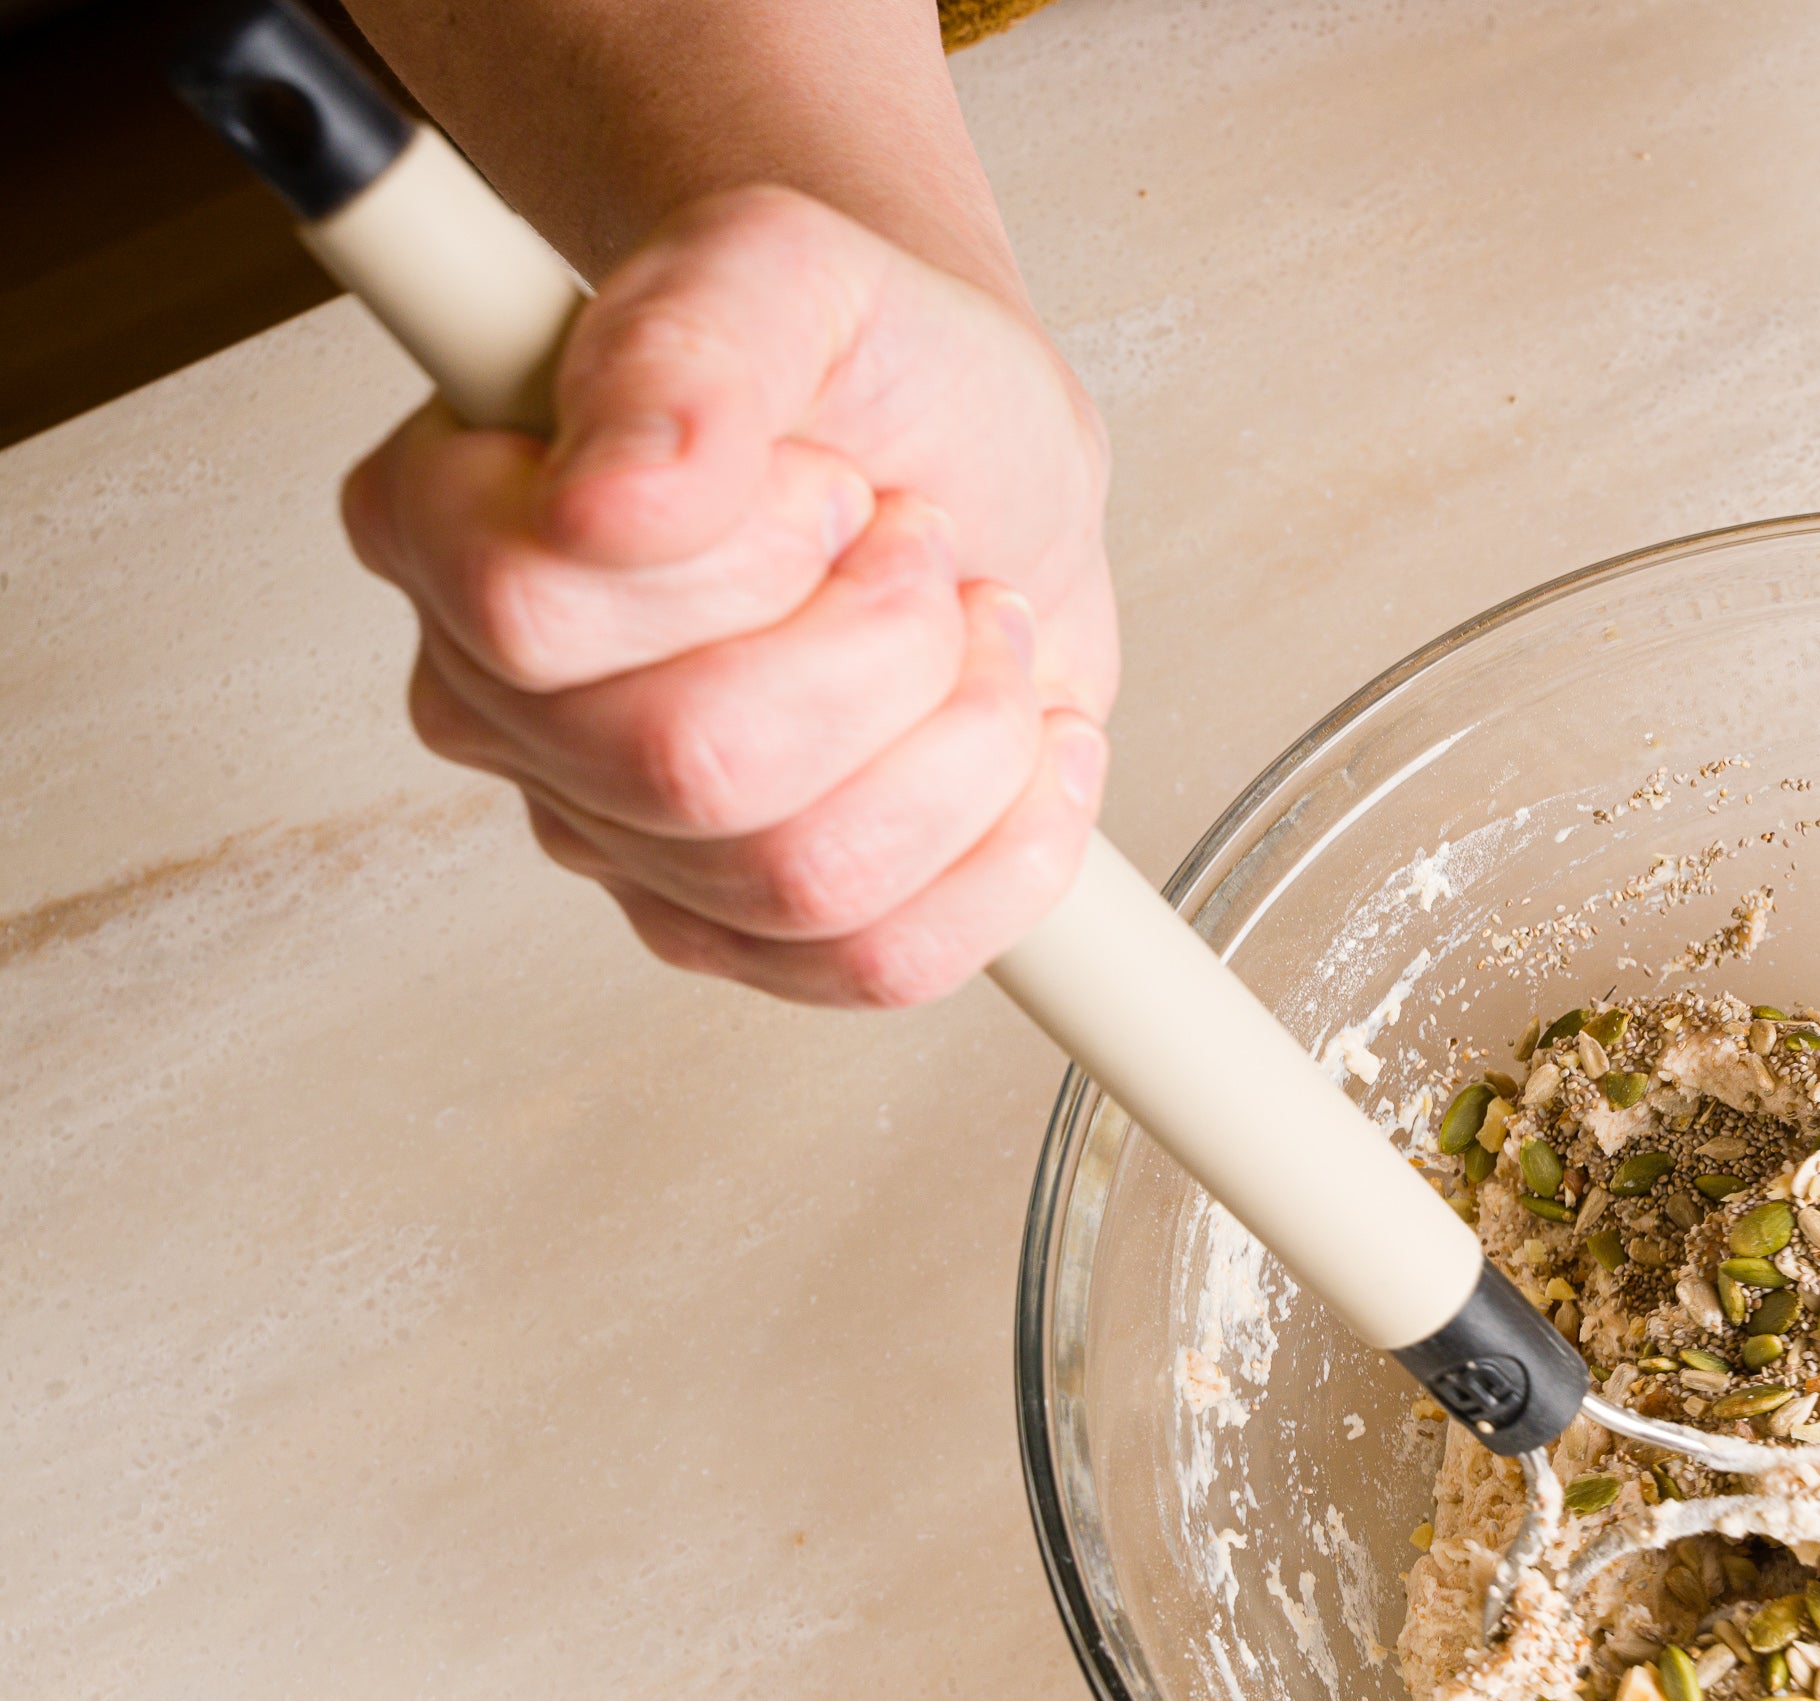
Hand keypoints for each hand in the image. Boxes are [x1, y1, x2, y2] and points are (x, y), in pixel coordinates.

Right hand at [342, 185, 1119, 1006]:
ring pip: (801, 879)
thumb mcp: (791, 271)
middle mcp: (503, 701)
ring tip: (975, 630)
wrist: (968, 455)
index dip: (745, 550)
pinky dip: (1005, 852)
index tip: (830, 475)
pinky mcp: (739, 933)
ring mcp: (615, 835)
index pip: (536, 608)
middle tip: (921, 550)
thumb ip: (693, 341)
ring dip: (960, 739)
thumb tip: (617, 486)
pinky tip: (1027, 743)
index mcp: (450, 523)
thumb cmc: (864, 368)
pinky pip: (877, 966)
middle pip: (690, 767)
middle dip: (883, 647)